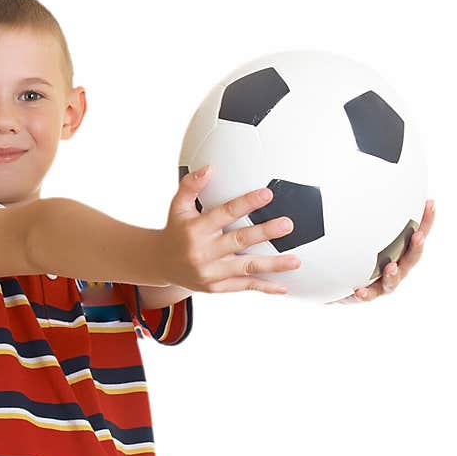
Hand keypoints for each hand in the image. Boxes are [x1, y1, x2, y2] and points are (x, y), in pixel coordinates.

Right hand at [160, 164, 299, 293]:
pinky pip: (243, 287)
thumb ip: (190, 186)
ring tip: (295, 260)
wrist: (161, 264)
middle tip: (287, 225)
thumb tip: (209, 168)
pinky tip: (283, 287)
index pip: (224, 214)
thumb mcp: (177, 206)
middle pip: (239, 241)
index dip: (246, 203)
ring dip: (272, 265)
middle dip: (265, 233)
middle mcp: (203, 252)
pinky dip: (263, 287)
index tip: (267, 194)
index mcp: (195, 229)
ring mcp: (210, 273)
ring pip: (246, 267)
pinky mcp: (216, 287)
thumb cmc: (176, 230)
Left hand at [331, 199, 435, 303]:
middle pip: (412, 257)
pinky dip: (364, 294)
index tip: (429, 203)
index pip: (416, 231)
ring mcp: (381, 283)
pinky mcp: (365, 296)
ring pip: (393, 280)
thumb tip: (355, 169)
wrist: (330, 280)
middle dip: (416, 246)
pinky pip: (366, 296)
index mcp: (396, 249)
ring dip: (395, 274)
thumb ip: (355, 206)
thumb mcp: (348, 226)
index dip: (426, 219)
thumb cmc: (343, 249)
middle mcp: (394, 266)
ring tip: (391, 268)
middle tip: (418, 236)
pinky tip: (357, 290)